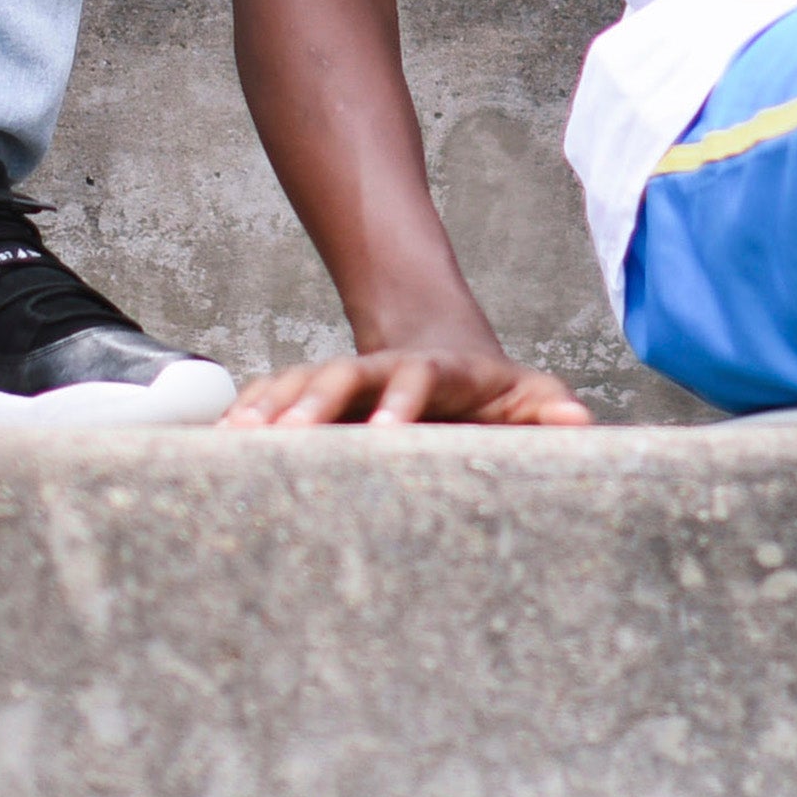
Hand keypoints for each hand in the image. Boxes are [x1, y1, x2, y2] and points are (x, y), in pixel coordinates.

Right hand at [221, 347, 593, 428]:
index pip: (414, 379)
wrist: (440, 351)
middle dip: (315, 404)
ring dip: (269, 408)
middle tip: (289, 439)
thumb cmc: (488, 393)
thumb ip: (549, 410)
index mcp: (433, 374)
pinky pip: (272, 400)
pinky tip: (215, 445)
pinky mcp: (313, 398)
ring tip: (237, 438)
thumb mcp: (527, 396)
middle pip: (342, 376)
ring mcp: (343, 379)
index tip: (387, 432)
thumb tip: (581, 422)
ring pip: (298, 384)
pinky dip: (245, 417)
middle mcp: (379, 371)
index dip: (400, 403)